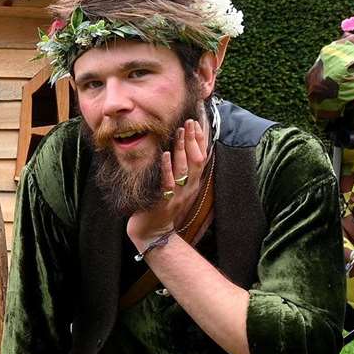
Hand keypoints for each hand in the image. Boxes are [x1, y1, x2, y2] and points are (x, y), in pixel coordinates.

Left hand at [126, 117, 206, 250]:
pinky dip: (166, 168)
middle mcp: (188, 188)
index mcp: (192, 183)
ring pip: (183, 169)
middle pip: (196, 161)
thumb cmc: (161, 206)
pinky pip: (167, 183)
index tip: (197, 121)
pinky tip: (164, 155)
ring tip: (179, 130)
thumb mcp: (175, 186)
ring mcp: (177, 195)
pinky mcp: (163, 202)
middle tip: (189, 121)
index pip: (201, 157)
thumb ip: (179, 169)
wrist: (152, 232)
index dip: (200, 139)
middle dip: (193, 139)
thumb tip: (180, 147)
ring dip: (182, 148)